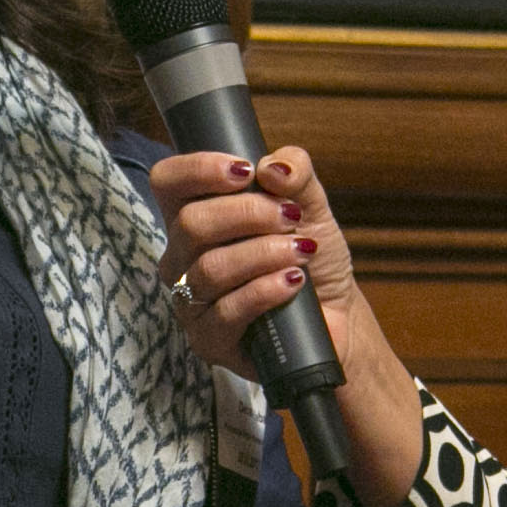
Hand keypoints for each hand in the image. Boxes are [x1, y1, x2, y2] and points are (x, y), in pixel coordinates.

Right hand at [148, 143, 425, 506]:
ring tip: (301, 253)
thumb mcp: (312, 206)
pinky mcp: (209, 340)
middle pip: (190, 224)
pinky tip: (294, 283)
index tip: (245, 171)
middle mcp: (183, 258)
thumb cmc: (311, 258)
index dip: (199, 170)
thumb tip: (272, 166)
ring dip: (263, 254)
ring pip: (210, 269)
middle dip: (248, 214)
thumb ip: (296, 174)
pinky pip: (226, 312)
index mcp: (194, 216)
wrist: (337, 316)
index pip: (169, 182)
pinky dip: (265, 291)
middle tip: (290, 218)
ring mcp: (191, 302)